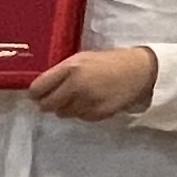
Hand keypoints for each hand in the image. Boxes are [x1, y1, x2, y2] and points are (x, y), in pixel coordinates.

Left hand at [27, 47, 156, 120]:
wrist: (140, 71)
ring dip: (67, 108)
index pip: (37, 89)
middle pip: (47, 105)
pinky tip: (93, 102)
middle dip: (49, 103)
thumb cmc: (109, 62)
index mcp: (70, 69)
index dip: (36, 93)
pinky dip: (83, 112)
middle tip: (58, 98)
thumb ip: (60, 72)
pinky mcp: (98, 113)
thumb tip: (41, 89)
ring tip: (80, 98)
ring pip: (63, 114)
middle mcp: (76, 86)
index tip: (39, 94)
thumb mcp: (82, 59)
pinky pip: (80, 117)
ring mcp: (87, 102)